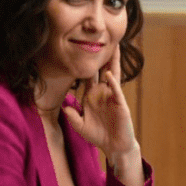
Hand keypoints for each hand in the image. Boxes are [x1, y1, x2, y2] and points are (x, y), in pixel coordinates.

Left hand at [63, 46, 144, 185]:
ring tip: (114, 47)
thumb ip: (72, 117)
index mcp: (91, 96)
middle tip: (100, 38)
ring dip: (112, 62)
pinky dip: (112, 83)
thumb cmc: (98, 135)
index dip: (84, 64)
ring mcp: (112, 97)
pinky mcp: (120, 104)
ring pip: (112, 75)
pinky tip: (109, 74)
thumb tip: (65, 107)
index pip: (87, 76)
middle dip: (101, 55)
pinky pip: (116, 91)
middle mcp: (102, 93)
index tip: (79, 49)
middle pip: (101, 70)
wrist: (115, 146)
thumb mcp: (80, 127)